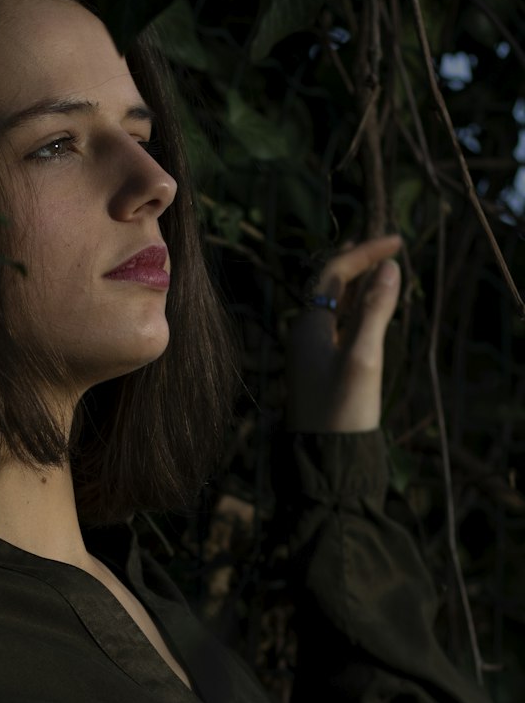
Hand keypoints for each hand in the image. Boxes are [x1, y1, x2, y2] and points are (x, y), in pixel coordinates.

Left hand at [285, 235, 402, 432]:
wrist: (324, 459)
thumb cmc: (342, 410)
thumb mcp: (364, 357)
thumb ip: (376, 311)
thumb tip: (390, 267)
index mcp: (308, 326)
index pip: (335, 272)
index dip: (365, 252)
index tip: (398, 243)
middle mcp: (304, 335)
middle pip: (330, 285)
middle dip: (359, 263)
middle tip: (388, 248)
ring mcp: (309, 353)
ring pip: (334, 306)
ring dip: (359, 285)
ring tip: (383, 270)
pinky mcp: (319, 370)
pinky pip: (336, 326)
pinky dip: (356, 310)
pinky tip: (371, 312)